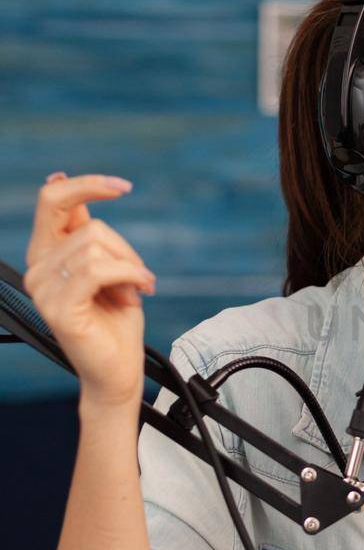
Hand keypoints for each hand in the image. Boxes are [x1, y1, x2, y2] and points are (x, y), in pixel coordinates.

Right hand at [22, 172, 155, 408]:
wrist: (117, 370)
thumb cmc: (115, 320)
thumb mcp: (106, 266)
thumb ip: (86, 232)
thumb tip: (62, 178)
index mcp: (45, 253)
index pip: (52, 199)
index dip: (86, 185)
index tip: (123, 187)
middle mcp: (38, 269)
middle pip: (89, 226)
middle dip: (125, 249)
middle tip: (140, 277)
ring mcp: (44, 289)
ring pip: (97, 245)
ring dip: (130, 267)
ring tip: (135, 292)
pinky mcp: (59, 308)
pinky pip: (98, 270)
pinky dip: (129, 275)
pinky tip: (140, 291)